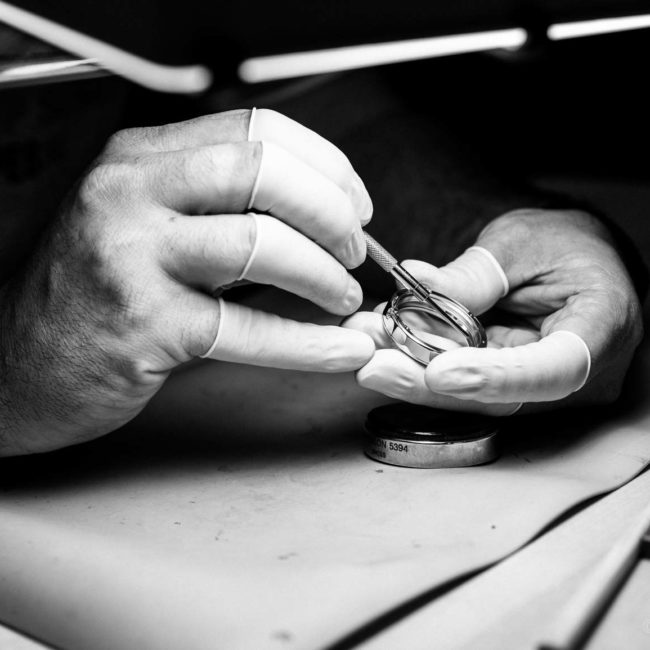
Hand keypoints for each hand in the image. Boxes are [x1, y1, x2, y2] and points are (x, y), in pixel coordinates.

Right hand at [0, 109, 374, 454]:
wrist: (21, 361)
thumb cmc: (97, 293)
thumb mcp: (148, 222)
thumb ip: (219, 206)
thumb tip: (318, 214)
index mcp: (141, 159)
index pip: (256, 130)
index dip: (324, 165)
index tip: (355, 204)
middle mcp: (131, 194)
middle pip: (260, 171)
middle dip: (329, 211)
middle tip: (354, 250)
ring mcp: (133, 258)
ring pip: (259, 243)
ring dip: (322, 274)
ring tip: (343, 297)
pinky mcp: (144, 326)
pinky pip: (245, 328)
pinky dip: (306, 342)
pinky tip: (338, 349)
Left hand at [344, 209, 642, 414]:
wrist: (583, 259)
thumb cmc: (569, 244)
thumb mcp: (524, 243)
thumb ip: (476, 274)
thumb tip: (415, 285)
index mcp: (600, 330)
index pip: (552, 371)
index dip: (493, 377)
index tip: (438, 373)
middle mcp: (575, 374)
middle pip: (498, 398)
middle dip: (427, 383)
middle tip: (373, 363)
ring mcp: (540, 386)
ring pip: (473, 398)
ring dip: (412, 373)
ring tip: (366, 344)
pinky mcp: (509, 383)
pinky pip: (464, 384)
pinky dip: (421, 365)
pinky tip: (382, 344)